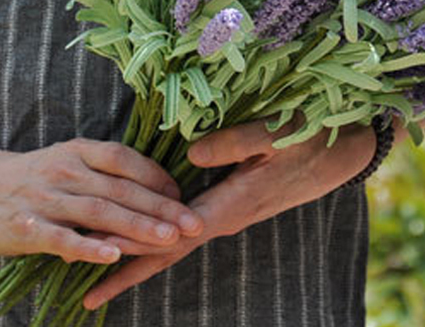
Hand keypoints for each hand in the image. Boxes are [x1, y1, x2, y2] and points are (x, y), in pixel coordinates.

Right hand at [0, 138, 203, 264]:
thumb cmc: (32, 175)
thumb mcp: (68, 160)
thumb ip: (103, 171)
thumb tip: (151, 184)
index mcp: (78, 151)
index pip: (126, 159)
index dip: (156, 176)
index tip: (182, 194)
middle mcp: (66, 171)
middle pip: (121, 189)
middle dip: (161, 208)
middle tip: (192, 223)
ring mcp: (47, 199)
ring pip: (100, 213)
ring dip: (137, 227)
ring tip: (168, 240)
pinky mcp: (27, 227)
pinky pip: (63, 239)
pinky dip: (89, 247)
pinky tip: (113, 256)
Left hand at [83, 119, 390, 309]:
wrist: (340, 150)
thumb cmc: (308, 138)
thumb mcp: (274, 135)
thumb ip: (233, 143)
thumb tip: (190, 154)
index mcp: (230, 204)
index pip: (171, 240)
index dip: (131, 259)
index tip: (94, 279)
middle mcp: (224, 216)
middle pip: (166, 250)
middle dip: (125, 268)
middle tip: (84, 290)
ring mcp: (228, 211)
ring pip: (174, 239)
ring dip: (139, 253)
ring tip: (101, 262)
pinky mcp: (232, 201)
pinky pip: (187, 225)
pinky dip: (160, 234)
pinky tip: (144, 233)